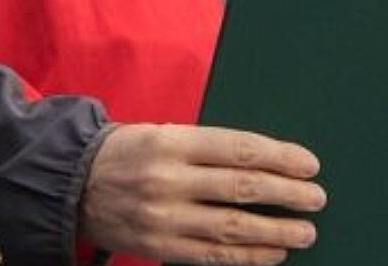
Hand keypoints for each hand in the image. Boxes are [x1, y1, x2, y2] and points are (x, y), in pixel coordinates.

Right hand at [79, 123, 325, 264]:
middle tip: (317, 197)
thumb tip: (265, 163)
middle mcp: (168, 179)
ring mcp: (163, 217)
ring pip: (232, 227)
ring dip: (276, 231)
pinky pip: (213, 256)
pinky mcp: (159, 247)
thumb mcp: (160, 134)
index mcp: (170, 142)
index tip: (309, 164)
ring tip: (305, 230)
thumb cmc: (127, 154)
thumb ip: (206, 148)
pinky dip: (248, 256)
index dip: (279, 157)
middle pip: (241, 188)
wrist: (70, 185)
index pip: (238, 148)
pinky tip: (274, 253)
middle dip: (287, 194)